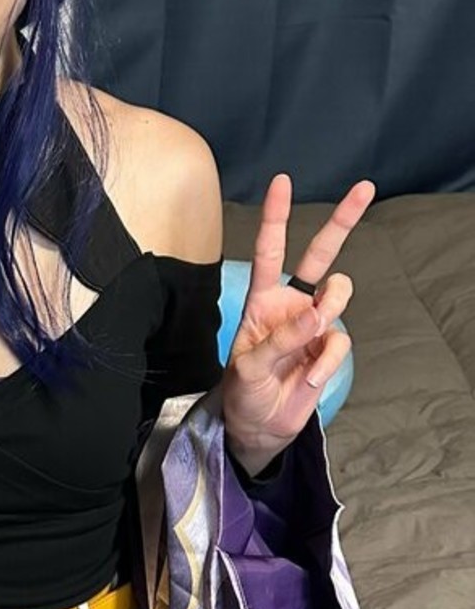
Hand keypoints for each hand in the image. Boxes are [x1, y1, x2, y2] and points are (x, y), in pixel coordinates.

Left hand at [220, 173, 373, 456]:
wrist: (259, 426)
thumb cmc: (243, 391)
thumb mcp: (249, 367)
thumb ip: (280, 340)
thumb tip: (316, 316)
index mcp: (262, 300)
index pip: (270, 251)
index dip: (276, 217)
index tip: (282, 183)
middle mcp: (291, 304)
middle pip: (321, 255)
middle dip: (342, 221)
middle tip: (364, 188)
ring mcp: (315, 324)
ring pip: (339, 294)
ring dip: (330, 311)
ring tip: (311, 340)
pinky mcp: (330, 348)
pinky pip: (340, 341)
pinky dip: (327, 362)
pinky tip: (309, 378)